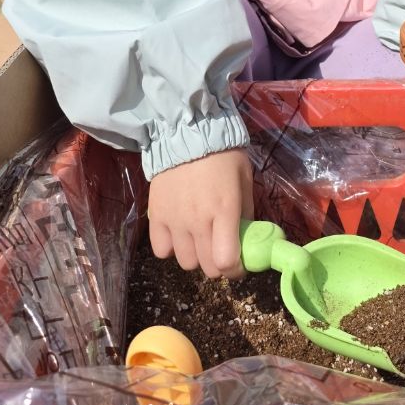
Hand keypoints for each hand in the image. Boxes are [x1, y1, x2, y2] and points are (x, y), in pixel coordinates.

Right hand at [148, 148, 253, 278]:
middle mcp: (198, 221)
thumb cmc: (223, 155)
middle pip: (207, 267)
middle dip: (218, 265)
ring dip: (196, 256)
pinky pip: (161, 250)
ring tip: (199, 240)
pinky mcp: (155, 217)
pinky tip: (179, 234)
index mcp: (225, 211)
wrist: (187, 134)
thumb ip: (247, 212)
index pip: (226, 262)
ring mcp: (174, 220)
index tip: (239, 264)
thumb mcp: (245, 179)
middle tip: (221, 250)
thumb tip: (248, 237)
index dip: (235, 270)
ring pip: (185, 262)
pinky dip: (171, 248)